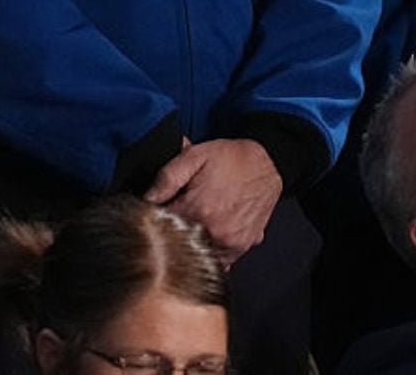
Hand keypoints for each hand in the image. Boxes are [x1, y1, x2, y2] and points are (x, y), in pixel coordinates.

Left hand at [144, 138, 282, 262]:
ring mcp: (230, 243)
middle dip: (173, 232)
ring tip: (194, 222)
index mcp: (198, 211)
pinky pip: (220, 260)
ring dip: (192, 243)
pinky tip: (207, 234)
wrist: (267, 164)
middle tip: (177, 214)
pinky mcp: (242, 246)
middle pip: (180, 244)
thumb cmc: (232, 159)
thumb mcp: (194, 156)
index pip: (163, 227)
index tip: (157, 211)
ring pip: (199, 254)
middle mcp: (215, 232)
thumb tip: (147, 198)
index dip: (156, 219)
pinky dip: (211, 251)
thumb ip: (167, 178)